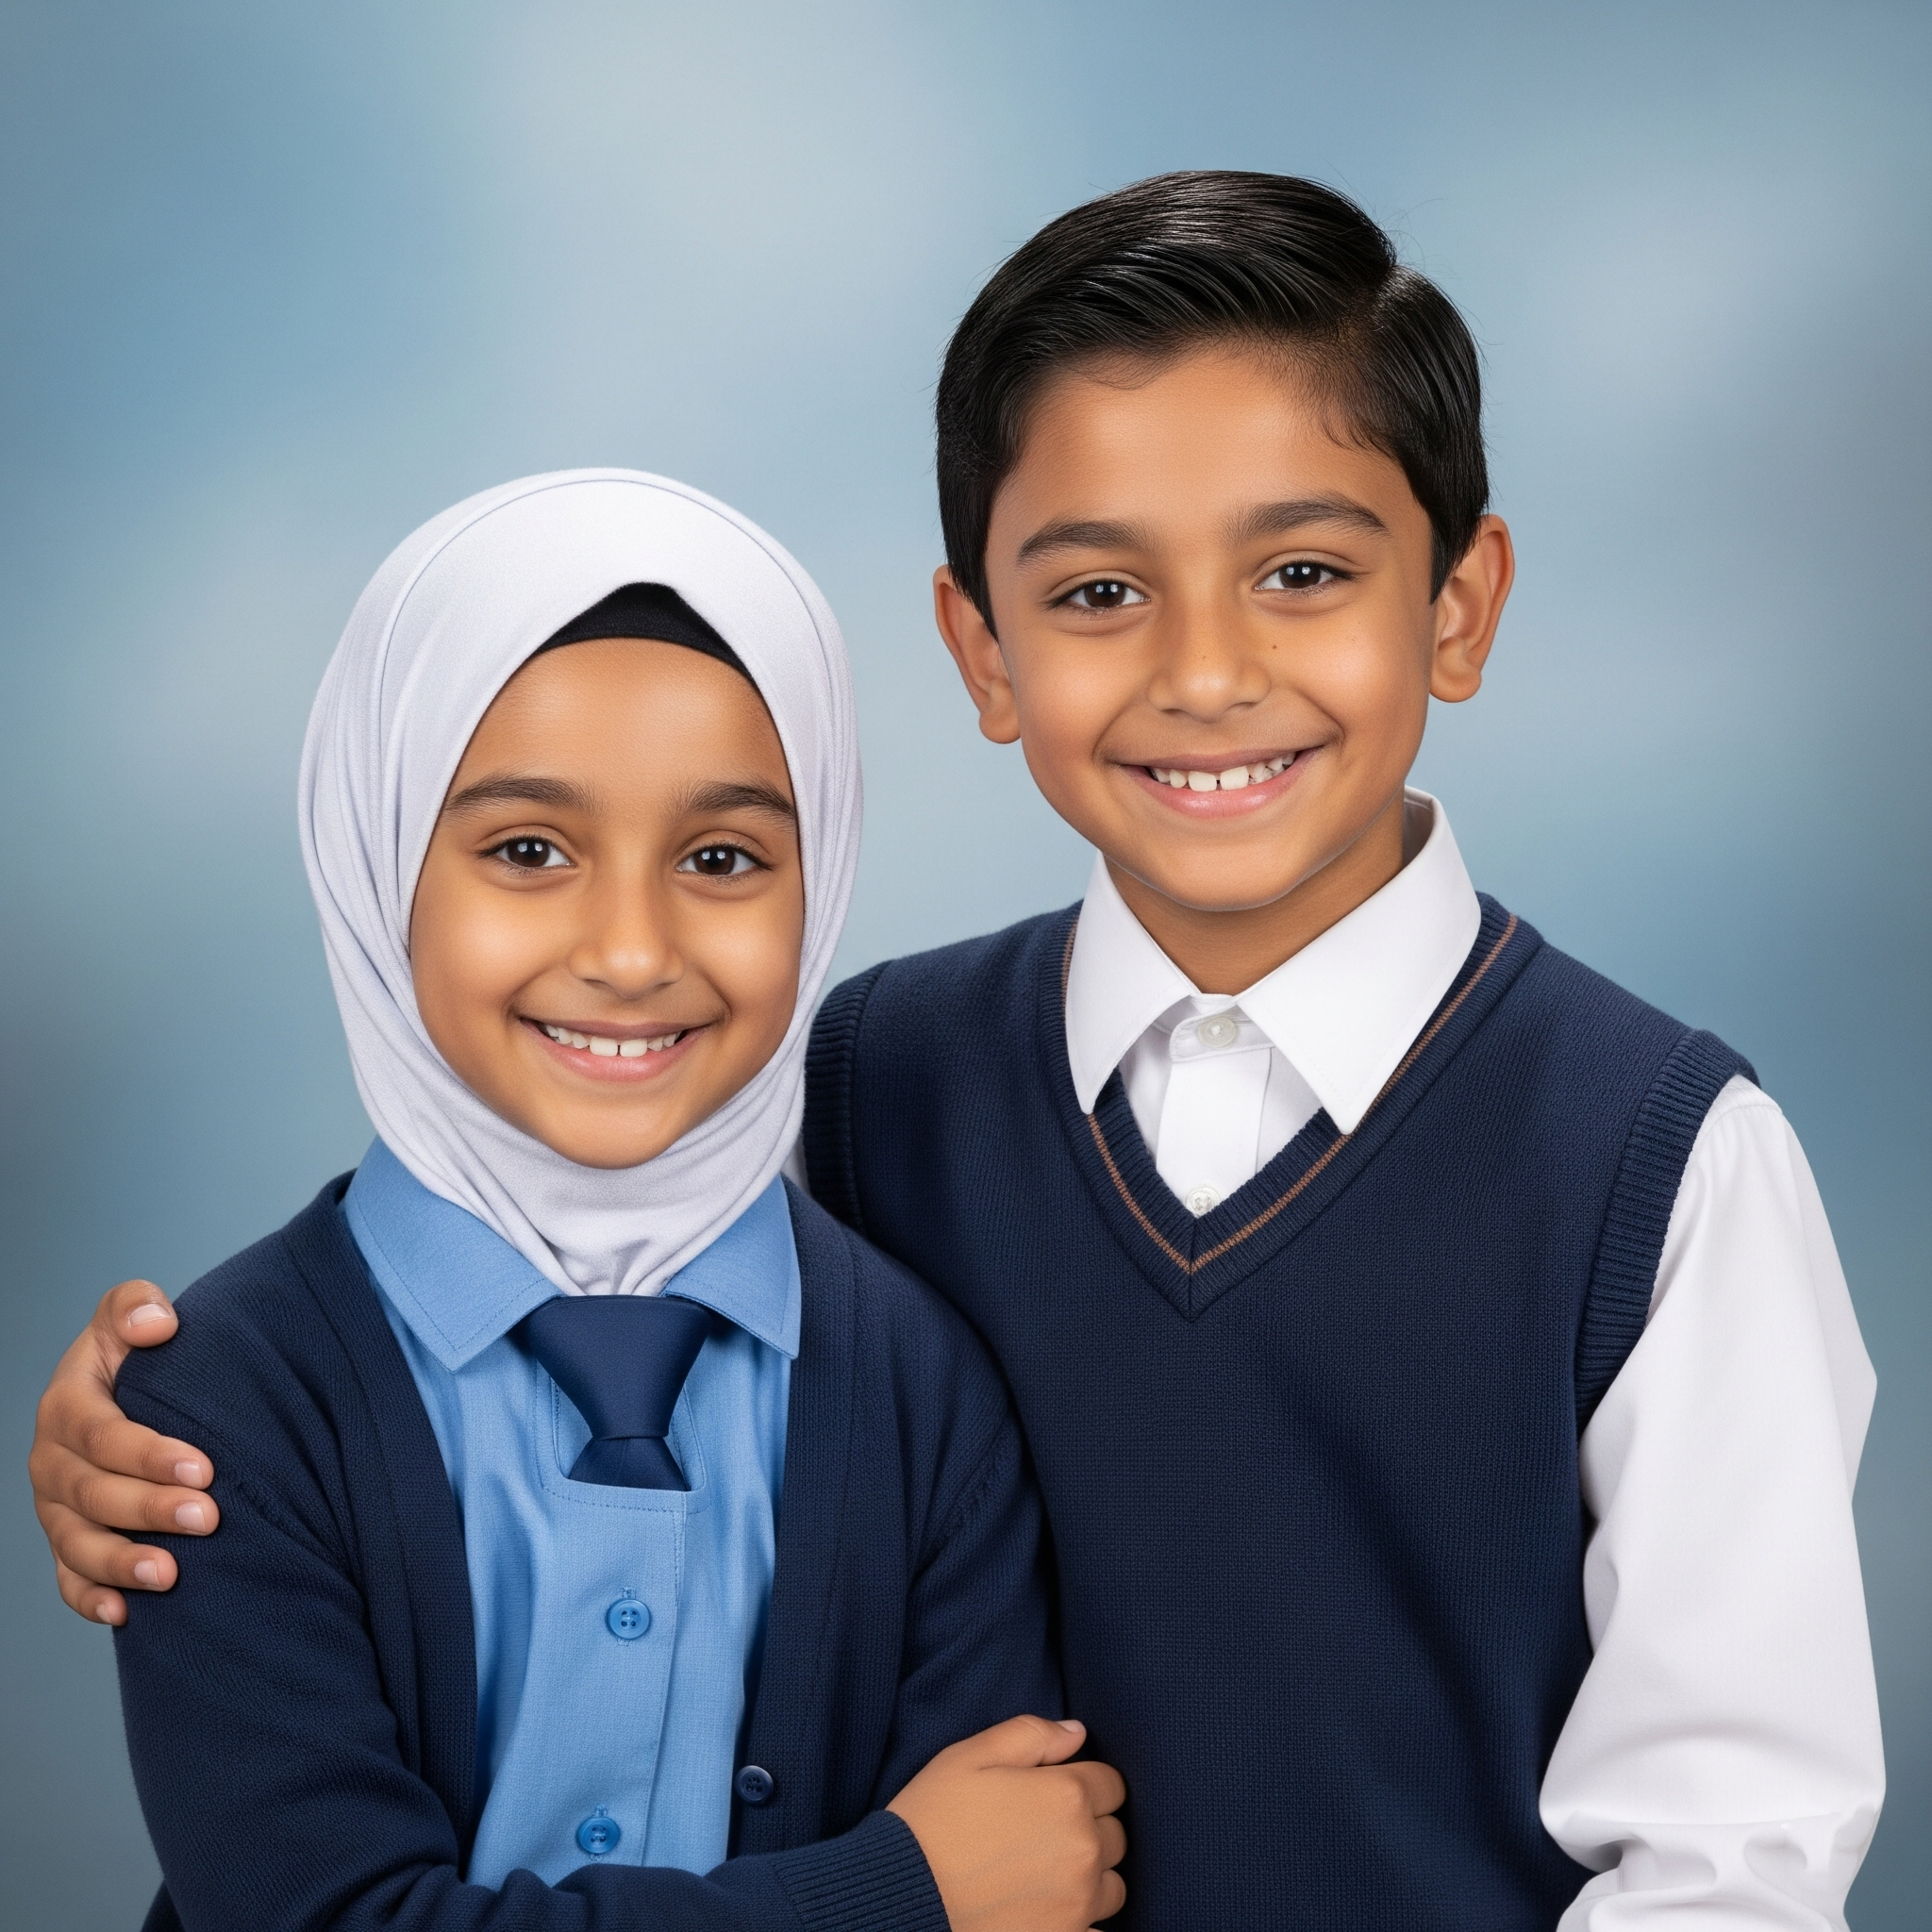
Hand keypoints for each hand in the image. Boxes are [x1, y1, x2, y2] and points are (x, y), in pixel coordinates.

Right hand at [29, 1280, 218, 1624]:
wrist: (136, 1394)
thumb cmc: (140, 1356)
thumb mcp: (130, 1317)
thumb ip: (133, 1307)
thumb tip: (155, 1324)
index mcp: (66, 1407)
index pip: (101, 1435)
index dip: (148, 1454)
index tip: (203, 1466)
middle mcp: (53, 1463)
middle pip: (93, 1494)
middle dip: (149, 1509)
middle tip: (208, 1518)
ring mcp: (57, 1509)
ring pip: (78, 1545)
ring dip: (121, 1562)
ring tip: (170, 1574)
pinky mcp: (69, 1543)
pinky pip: (69, 1580)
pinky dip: (92, 1598)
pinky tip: (124, 1613)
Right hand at [888, 1715, 1126, 1930]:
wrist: (902, 1899)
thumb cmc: (930, 1822)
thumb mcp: (969, 1757)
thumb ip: (1030, 1735)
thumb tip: (1076, 1732)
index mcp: (1066, 1796)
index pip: (1111, 1784)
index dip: (1085, 1783)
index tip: (1056, 1793)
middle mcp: (1083, 1850)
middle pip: (1116, 1834)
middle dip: (1090, 1828)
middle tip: (1045, 1833)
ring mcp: (1079, 1904)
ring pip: (1113, 1885)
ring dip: (1091, 1877)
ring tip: (1048, 1874)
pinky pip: (1100, 1931)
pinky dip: (1083, 1921)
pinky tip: (1050, 1910)